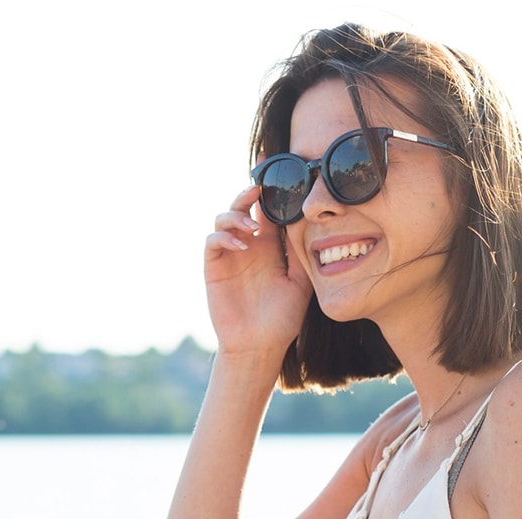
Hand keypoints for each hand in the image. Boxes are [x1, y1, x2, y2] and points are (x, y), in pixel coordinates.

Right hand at [204, 183, 312, 357]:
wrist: (260, 345)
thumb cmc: (282, 318)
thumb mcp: (301, 282)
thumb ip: (300, 252)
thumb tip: (307, 219)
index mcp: (270, 246)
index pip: (268, 210)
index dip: (270, 190)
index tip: (275, 169)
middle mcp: (249, 245)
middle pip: (243, 206)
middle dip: (248, 192)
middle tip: (259, 186)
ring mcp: (230, 255)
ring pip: (224, 218)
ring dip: (236, 215)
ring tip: (253, 227)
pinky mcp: (215, 267)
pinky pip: (213, 242)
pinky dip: (225, 236)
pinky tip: (242, 244)